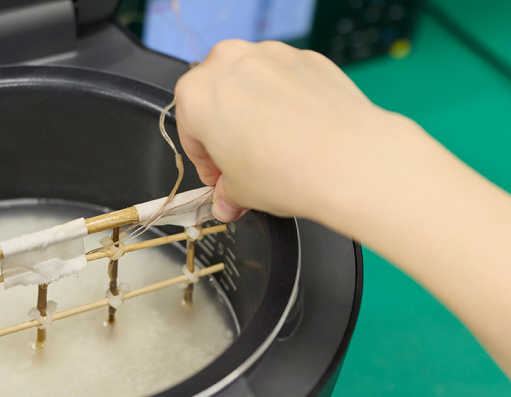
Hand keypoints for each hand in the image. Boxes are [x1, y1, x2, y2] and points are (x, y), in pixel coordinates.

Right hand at [174, 39, 412, 221]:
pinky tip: (299, 132)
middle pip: (218, 99)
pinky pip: (286, 80)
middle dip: (227, 131)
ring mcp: (271, 55)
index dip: (205, 160)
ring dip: (256, 112)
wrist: (349, 160)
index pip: (189, 131)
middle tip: (244, 163)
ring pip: (252, 85)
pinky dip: (287, 101)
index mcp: (197, 94)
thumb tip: (229, 200)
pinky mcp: (307, 58)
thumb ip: (226, 192)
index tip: (219, 177)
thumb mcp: (239, 193)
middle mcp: (230, 63)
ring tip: (275, 149)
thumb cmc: (288, 170)